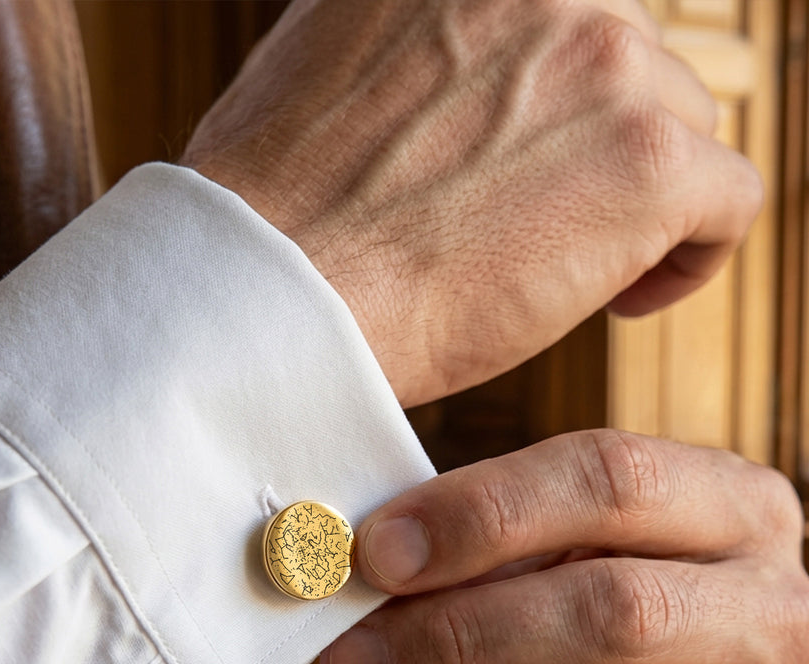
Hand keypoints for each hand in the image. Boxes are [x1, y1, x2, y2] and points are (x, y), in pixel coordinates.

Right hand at [182, 0, 760, 407]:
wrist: (276, 292)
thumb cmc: (279, 212)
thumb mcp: (329, 63)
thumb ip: (417, 42)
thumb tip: (454, 71)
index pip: (570, 18)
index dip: (561, 93)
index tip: (537, 153)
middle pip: (631, 67)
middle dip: (597, 147)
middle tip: (544, 222)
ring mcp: (606, 64)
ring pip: (679, 131)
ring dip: (637, 203)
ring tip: (570, 271)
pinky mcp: (647, 162)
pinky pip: (726, 200)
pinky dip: (690, 254)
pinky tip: (625, 298)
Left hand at [318, 430, 808, 663]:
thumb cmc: (597, 617)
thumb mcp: (561, 552)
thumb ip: (478, 546)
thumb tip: (357, 569)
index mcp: (729, 510)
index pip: (610, 480)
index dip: (479, 515)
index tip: (374, 555)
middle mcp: (771, 614)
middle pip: (608, 611)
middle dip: (451, 641)